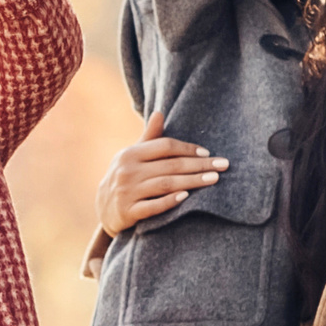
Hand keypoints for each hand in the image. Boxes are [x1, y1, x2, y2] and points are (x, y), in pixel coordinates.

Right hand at [98, 110, 229, 235]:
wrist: (103, 208)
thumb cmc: (126, 177)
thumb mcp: (132, 156)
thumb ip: (149, 137)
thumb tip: (159, 113)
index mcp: (130, 154)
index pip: (164, 146)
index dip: (188, 149)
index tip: (208, 153)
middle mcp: (128, 171)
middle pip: (170, 165)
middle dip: (199, 165)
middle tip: (222, 165)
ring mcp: (127, 192)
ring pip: (165, 184)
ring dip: (192, 182)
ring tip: (213, 180)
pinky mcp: (128, 212)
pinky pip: (153, 206)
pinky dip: (170, 201)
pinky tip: (187, 197)